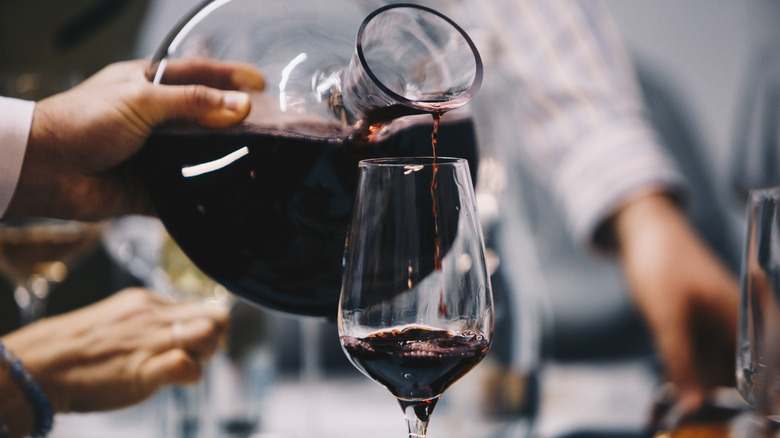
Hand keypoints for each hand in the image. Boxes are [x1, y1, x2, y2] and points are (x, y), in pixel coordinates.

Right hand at [0, 288, 229, 436]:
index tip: (194, 345)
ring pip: (209, 334)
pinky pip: (187, 365)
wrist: (41, 366)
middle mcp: (154, 314)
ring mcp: (150, 340)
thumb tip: (179, 331)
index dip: (208, 329)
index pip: (204, 306)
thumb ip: (152, 321)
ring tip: (180, 368)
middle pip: (217, 317)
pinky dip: (189, 374)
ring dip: (205, 355)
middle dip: (214, 340)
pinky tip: (171, 379)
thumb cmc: (79, 350)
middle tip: (194, 357)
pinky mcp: (144, 369)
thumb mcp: (121, 320)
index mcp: (149, 300)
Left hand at [4, 59, 264, 219]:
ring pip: (200, 157)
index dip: (231, 79)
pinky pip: (188, 193)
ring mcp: (156, 155)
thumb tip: (241, 108)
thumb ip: (193, 104)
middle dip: (237, 123)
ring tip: (262, 162)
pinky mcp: (154, 189)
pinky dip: (208, 196)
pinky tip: (234, 196)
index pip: (200, 76)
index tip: (263, 86)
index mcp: (149, 87)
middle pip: (206, 119)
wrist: (45, 169)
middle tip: (272, 127)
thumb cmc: (83, 122)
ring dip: (225, 160)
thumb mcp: (142, 101)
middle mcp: (156, 120)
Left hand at [612, 192, 738, 415]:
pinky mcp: (700, 329)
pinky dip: (683, 377)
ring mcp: (720, 328)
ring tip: (665, 414)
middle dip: (712, 404)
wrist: (644, 232)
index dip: (755, 406)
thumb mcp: (668, 316)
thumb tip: (694, 409)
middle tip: (680, 422)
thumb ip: (682, 362)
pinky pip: (697, 361)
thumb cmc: (663, 264)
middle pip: (739, 381)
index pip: (766, 378)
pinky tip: (664, 397)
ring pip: (714, 375)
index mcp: (750, 322)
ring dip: (694, 394)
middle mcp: (742, 328)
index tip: (733, 425)